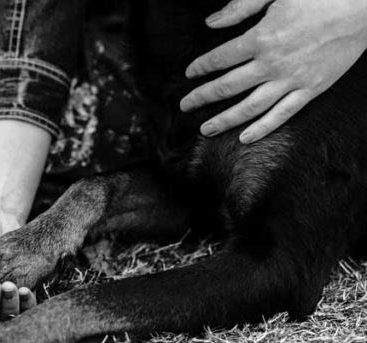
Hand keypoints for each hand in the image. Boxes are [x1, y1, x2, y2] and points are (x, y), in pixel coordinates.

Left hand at [180, 0, 366, 143]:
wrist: (364, 5)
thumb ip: (241, 7)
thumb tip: (212, 23)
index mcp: (261, 38)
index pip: (220, 58)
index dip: (201, 67)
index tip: (190, 73)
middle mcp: (272, 64)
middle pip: (228, 87)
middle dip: (203, 97)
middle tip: (185, 106)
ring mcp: (292, 80)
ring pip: (250, 107)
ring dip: (224, 120)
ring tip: (206, 129)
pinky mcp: (311, 89)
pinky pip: (282, 115)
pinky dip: (262, 129)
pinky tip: (245, 138)